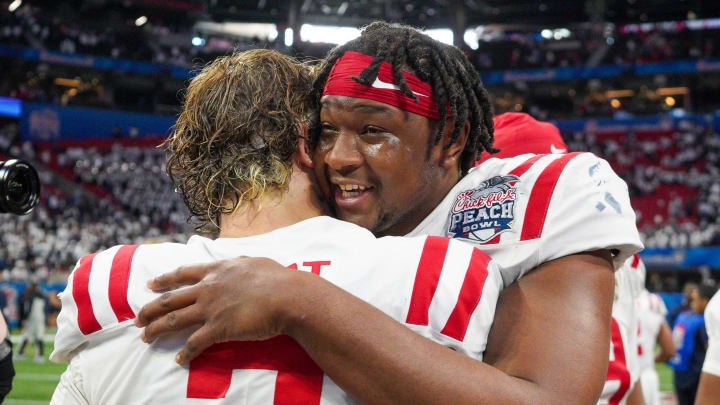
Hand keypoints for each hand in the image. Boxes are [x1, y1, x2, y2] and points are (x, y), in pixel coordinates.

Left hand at [135, 256, 305, 364]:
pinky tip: (179, 359)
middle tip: (137, 318)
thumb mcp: (255, 262)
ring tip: (145, 337)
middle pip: (170, 299)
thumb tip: (238, 261)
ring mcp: (211, 308)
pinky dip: (185, 353)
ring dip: (156, 329)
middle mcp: (208, 287)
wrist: (287, 296)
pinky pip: (195, 342)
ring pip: (174, 320)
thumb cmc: (277, 278)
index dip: (163, 279)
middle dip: (150, 309)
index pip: (183, 273)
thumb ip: (240, 262)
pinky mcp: (219, 328)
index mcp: (217, 269)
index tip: (150, 284)